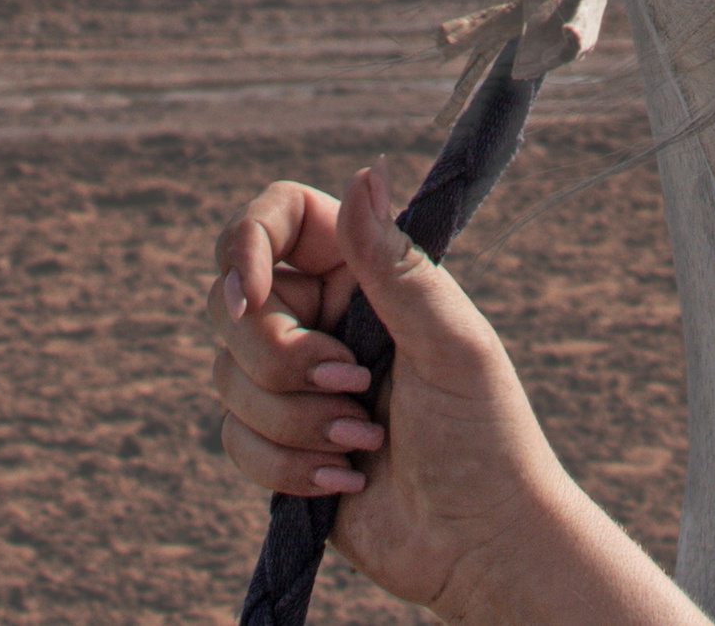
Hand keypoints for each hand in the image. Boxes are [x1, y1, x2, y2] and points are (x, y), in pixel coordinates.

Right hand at [207, 165, 706, 625]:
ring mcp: (295, 380)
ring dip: (295, 420)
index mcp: (361, 272)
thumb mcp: (449, 342)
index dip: (245, 248)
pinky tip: (345, 478)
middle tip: (350, 384)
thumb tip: (367, 172)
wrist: (478, 542)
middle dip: (280, 359)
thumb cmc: (484, 434)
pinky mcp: (279, 441)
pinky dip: (286, 464)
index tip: (252, 296)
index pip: (275, 220)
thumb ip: (396, 264)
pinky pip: (235, 439)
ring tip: (365, 440)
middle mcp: (321, 316)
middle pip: (234, 305)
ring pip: (230, 378)